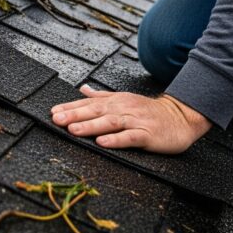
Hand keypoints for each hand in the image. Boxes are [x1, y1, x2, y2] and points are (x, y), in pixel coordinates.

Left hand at [50, 86, 211, 153]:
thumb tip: (82, 89)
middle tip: (56, 120)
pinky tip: (103, 142)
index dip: (70, 108)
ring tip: (74, 130)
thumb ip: (102, 96)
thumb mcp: (124, 99)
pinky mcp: (147, 134)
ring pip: (110, 123)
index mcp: (116, 101)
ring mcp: (135, 121)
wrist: (180, 117)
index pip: (88, 104)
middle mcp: (123, 108)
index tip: (53, 112)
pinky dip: (116, 139)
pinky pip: (130, 137)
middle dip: (74, 115)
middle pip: (96, 111)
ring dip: (91, 126)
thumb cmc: (149, 111)